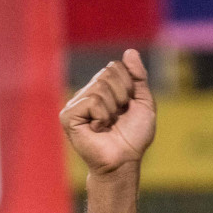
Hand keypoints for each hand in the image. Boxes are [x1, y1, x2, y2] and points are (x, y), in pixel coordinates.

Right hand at [60, 49, 155, 174]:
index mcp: (102, 89)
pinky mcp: (68, 116)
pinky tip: (97, 129)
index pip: (115, 66)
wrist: (123, 161)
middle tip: (118, 117)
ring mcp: (75, 105)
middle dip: (122, 95)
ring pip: (100, 86)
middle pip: (108, 72)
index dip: (129, 85)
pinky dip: (102, 116)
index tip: (127, 107)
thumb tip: (129, 51)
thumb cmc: (133, 137)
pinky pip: (92, 101)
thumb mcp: (143, 102)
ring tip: (108, 125)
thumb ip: (138, 76)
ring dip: (112, 109)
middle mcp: (86, 94)